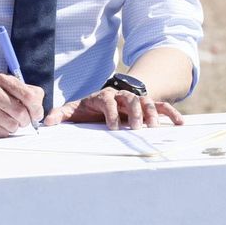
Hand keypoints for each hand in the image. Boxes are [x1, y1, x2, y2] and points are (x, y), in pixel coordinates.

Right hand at [0, 73, 42, 137]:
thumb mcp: (2, 86)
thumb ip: (23, 92)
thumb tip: (39, 110)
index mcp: (0, 78)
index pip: (30, 95)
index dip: (37, 109)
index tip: (36, 114)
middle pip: (22, 112)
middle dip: (25, 121)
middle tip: (21, 121)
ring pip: (12, 125)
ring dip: (13, 127)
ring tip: (4, 122)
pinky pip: (1, 133)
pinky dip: (2, 132)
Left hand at [49, 88, 183, 130]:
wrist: (111, 95)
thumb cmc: (92, 107)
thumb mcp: (76, 109)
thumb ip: (62, 114)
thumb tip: (46, 122)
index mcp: (104, 96)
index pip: (108, 101)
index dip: (111, 113)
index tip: (114, 128)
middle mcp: (122, 96)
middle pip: (130, 100)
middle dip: (134, 114)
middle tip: (136, 129)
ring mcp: (136, 99)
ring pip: (146, 102)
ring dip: (151, 114)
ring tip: (154, 128)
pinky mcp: (149, 104)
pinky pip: (162, 107)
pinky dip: (171, 114)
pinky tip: (179, 124)